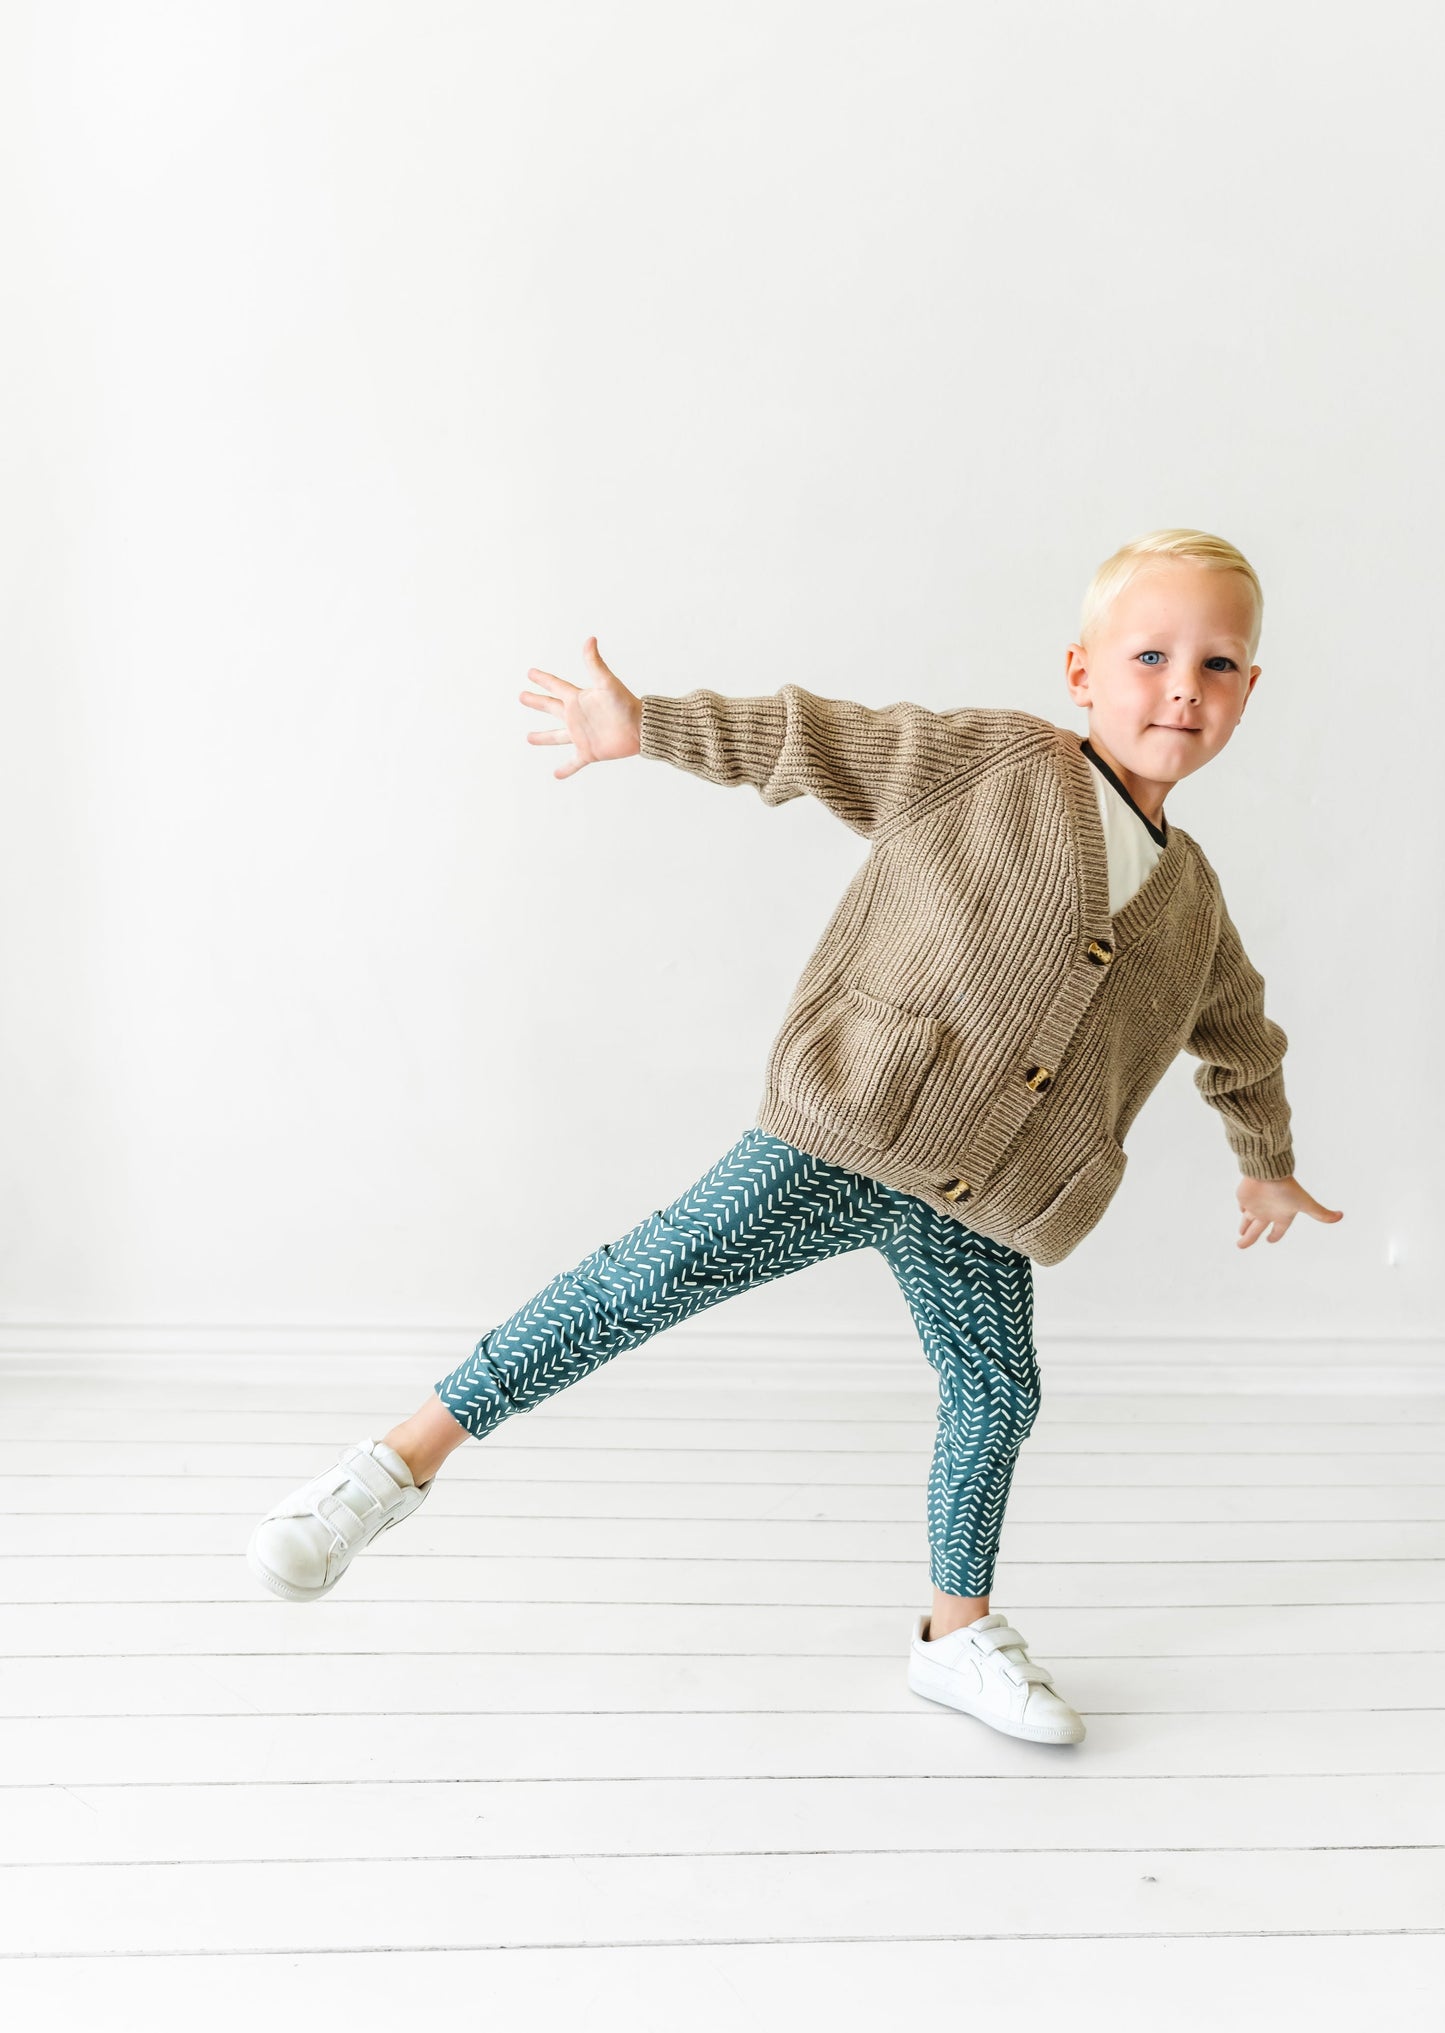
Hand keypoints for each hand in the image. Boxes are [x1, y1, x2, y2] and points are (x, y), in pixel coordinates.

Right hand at [521, 637, 641, 779]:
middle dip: (536, 702)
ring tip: (529, 738)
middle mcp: (577, 716)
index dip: (543, 679)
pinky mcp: (588, 752)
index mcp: (578, 699)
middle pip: (551, 708)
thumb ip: (595, 663)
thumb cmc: (626, 703)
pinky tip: (555, 774)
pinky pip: (574, 762)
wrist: (641, 728)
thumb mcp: (607, 682)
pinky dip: (565, 769)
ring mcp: (581, 735)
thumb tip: (590, 639)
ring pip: (557, 737)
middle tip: (521, 696)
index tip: (530, 673)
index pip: (556, 686)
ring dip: (543, 737)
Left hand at [1235, 1174, 1343, 1247]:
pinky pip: (1243, 1205)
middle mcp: (1268, 1211)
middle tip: (1240, 1245)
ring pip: (1247, 1221)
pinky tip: (1242, 1210)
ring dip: (1244, 1229)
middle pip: (1257, 1229)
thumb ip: (1320, 1213)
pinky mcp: (1245, 1197)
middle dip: (1250, 1238)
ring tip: (1239, 1238)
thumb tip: (1341, 1216)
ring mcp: (1256, 1205)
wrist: (1268, 1172)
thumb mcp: (1305, 1204)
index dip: (1274, 1236)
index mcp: (1282, 1214)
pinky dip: (1242, 1209)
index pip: (1278, 1230)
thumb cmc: (1286, 1189)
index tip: (1270, 1241)